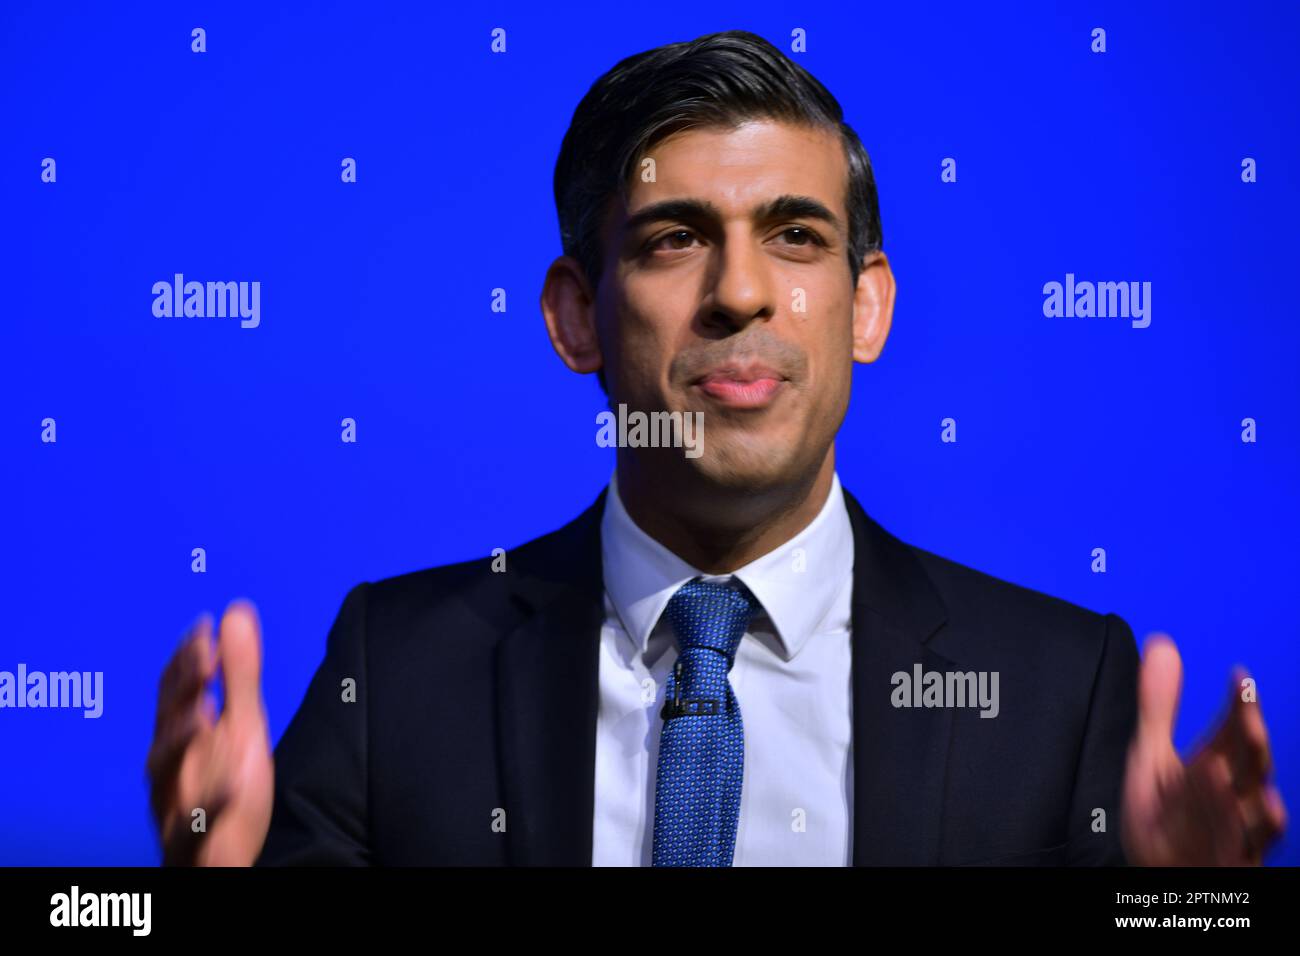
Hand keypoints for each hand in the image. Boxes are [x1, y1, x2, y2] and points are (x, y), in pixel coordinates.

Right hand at [146, 601, 274, 865]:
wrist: (221, 857)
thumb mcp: (241, 725)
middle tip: (203, 652)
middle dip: (183, 688)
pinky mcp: (190, 840)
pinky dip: (209, 808)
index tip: (205, 627)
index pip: (175, 689)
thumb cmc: (225, 786)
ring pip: (166, 772)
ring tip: (201, 714)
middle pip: (167, 720)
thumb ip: (238, 673)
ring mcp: (175, 801)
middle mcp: (170, 764)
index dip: (188, 658)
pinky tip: (230, 790)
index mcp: (182, 734)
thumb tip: (236, 613)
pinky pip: (195, 827)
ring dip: (181, 740)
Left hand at [1121, 634, 1286, 864]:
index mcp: (1215, 767)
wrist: (1157, 869)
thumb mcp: (1152, 755)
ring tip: (1221, 765)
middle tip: (1246, 714)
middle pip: (1250, 765)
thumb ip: (1159, 705)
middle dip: (1250, 741)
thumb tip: (1162, 646)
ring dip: (1239, 789)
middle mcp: (1232, 796)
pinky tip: (1255, 813)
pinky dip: (1244, 833)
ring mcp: (1235, 831)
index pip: (1233, 731)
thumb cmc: (1165, 816)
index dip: (1238, 705)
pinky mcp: (1231, 862)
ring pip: (1249, 808)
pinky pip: (1242, 850)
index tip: (1239, 677)